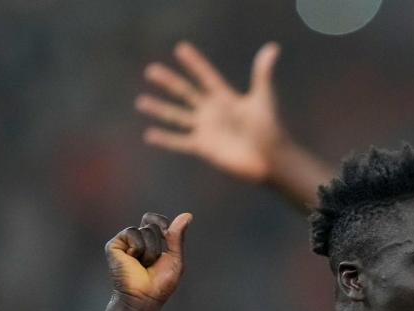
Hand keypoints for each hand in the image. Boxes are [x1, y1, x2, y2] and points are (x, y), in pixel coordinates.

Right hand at [104, 212, 192, 310]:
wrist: (144, 297)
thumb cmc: (160, 283)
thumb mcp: (175, 258)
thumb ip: (177, 237)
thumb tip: (188, 214)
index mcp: (149, 241)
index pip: (154, 220)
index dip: (162, 224)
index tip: (167, 235)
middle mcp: (135, 239)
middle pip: (153, 226)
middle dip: (158, 245)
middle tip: (151, 264)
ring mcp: (124, 242)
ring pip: (145, 231)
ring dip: (150, 251)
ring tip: (143, 265)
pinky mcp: (114, 245)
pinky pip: (132, 233)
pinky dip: (138, 249)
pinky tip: (132, 261)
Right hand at [137, 41, 284, 183]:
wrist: (270, 159)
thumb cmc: (270, 128)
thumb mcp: (264, 98)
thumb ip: (262, 74)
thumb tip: (272, 48)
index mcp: (225, 98)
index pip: (206, 76)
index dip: (194, 63)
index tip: (181, 48)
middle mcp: (212, 112)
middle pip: (185, 92)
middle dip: (168, 82)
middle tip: (150, 70)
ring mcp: (206, 129)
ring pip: (176, 116)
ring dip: (159, 109)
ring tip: (141, 101)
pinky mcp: (203, 147)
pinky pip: (179, 142)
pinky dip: (165, 139)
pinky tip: (149, 134)